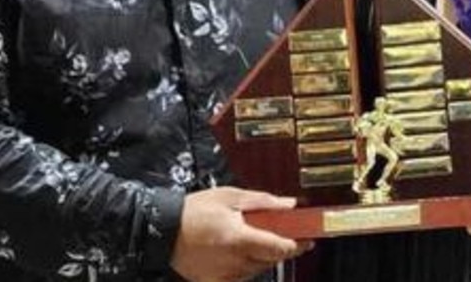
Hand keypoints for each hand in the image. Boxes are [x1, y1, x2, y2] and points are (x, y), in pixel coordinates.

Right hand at [170, 187, 312, 281]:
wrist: (163, 230)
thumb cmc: (194, 211)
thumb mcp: (231, 196)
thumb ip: (263, 202)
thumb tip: (289, 204)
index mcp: (239, 238)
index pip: (279, 248)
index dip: (297, 244)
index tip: (308, 237)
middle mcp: (234, 261)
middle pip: (271, 260)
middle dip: (283, 248)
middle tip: (289, 234)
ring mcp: (224, 274)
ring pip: (258, 269)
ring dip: (266, 256)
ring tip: (260, 238)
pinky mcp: (214, 281)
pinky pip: (241, 277)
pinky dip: (248, 267)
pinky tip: (244, 253)